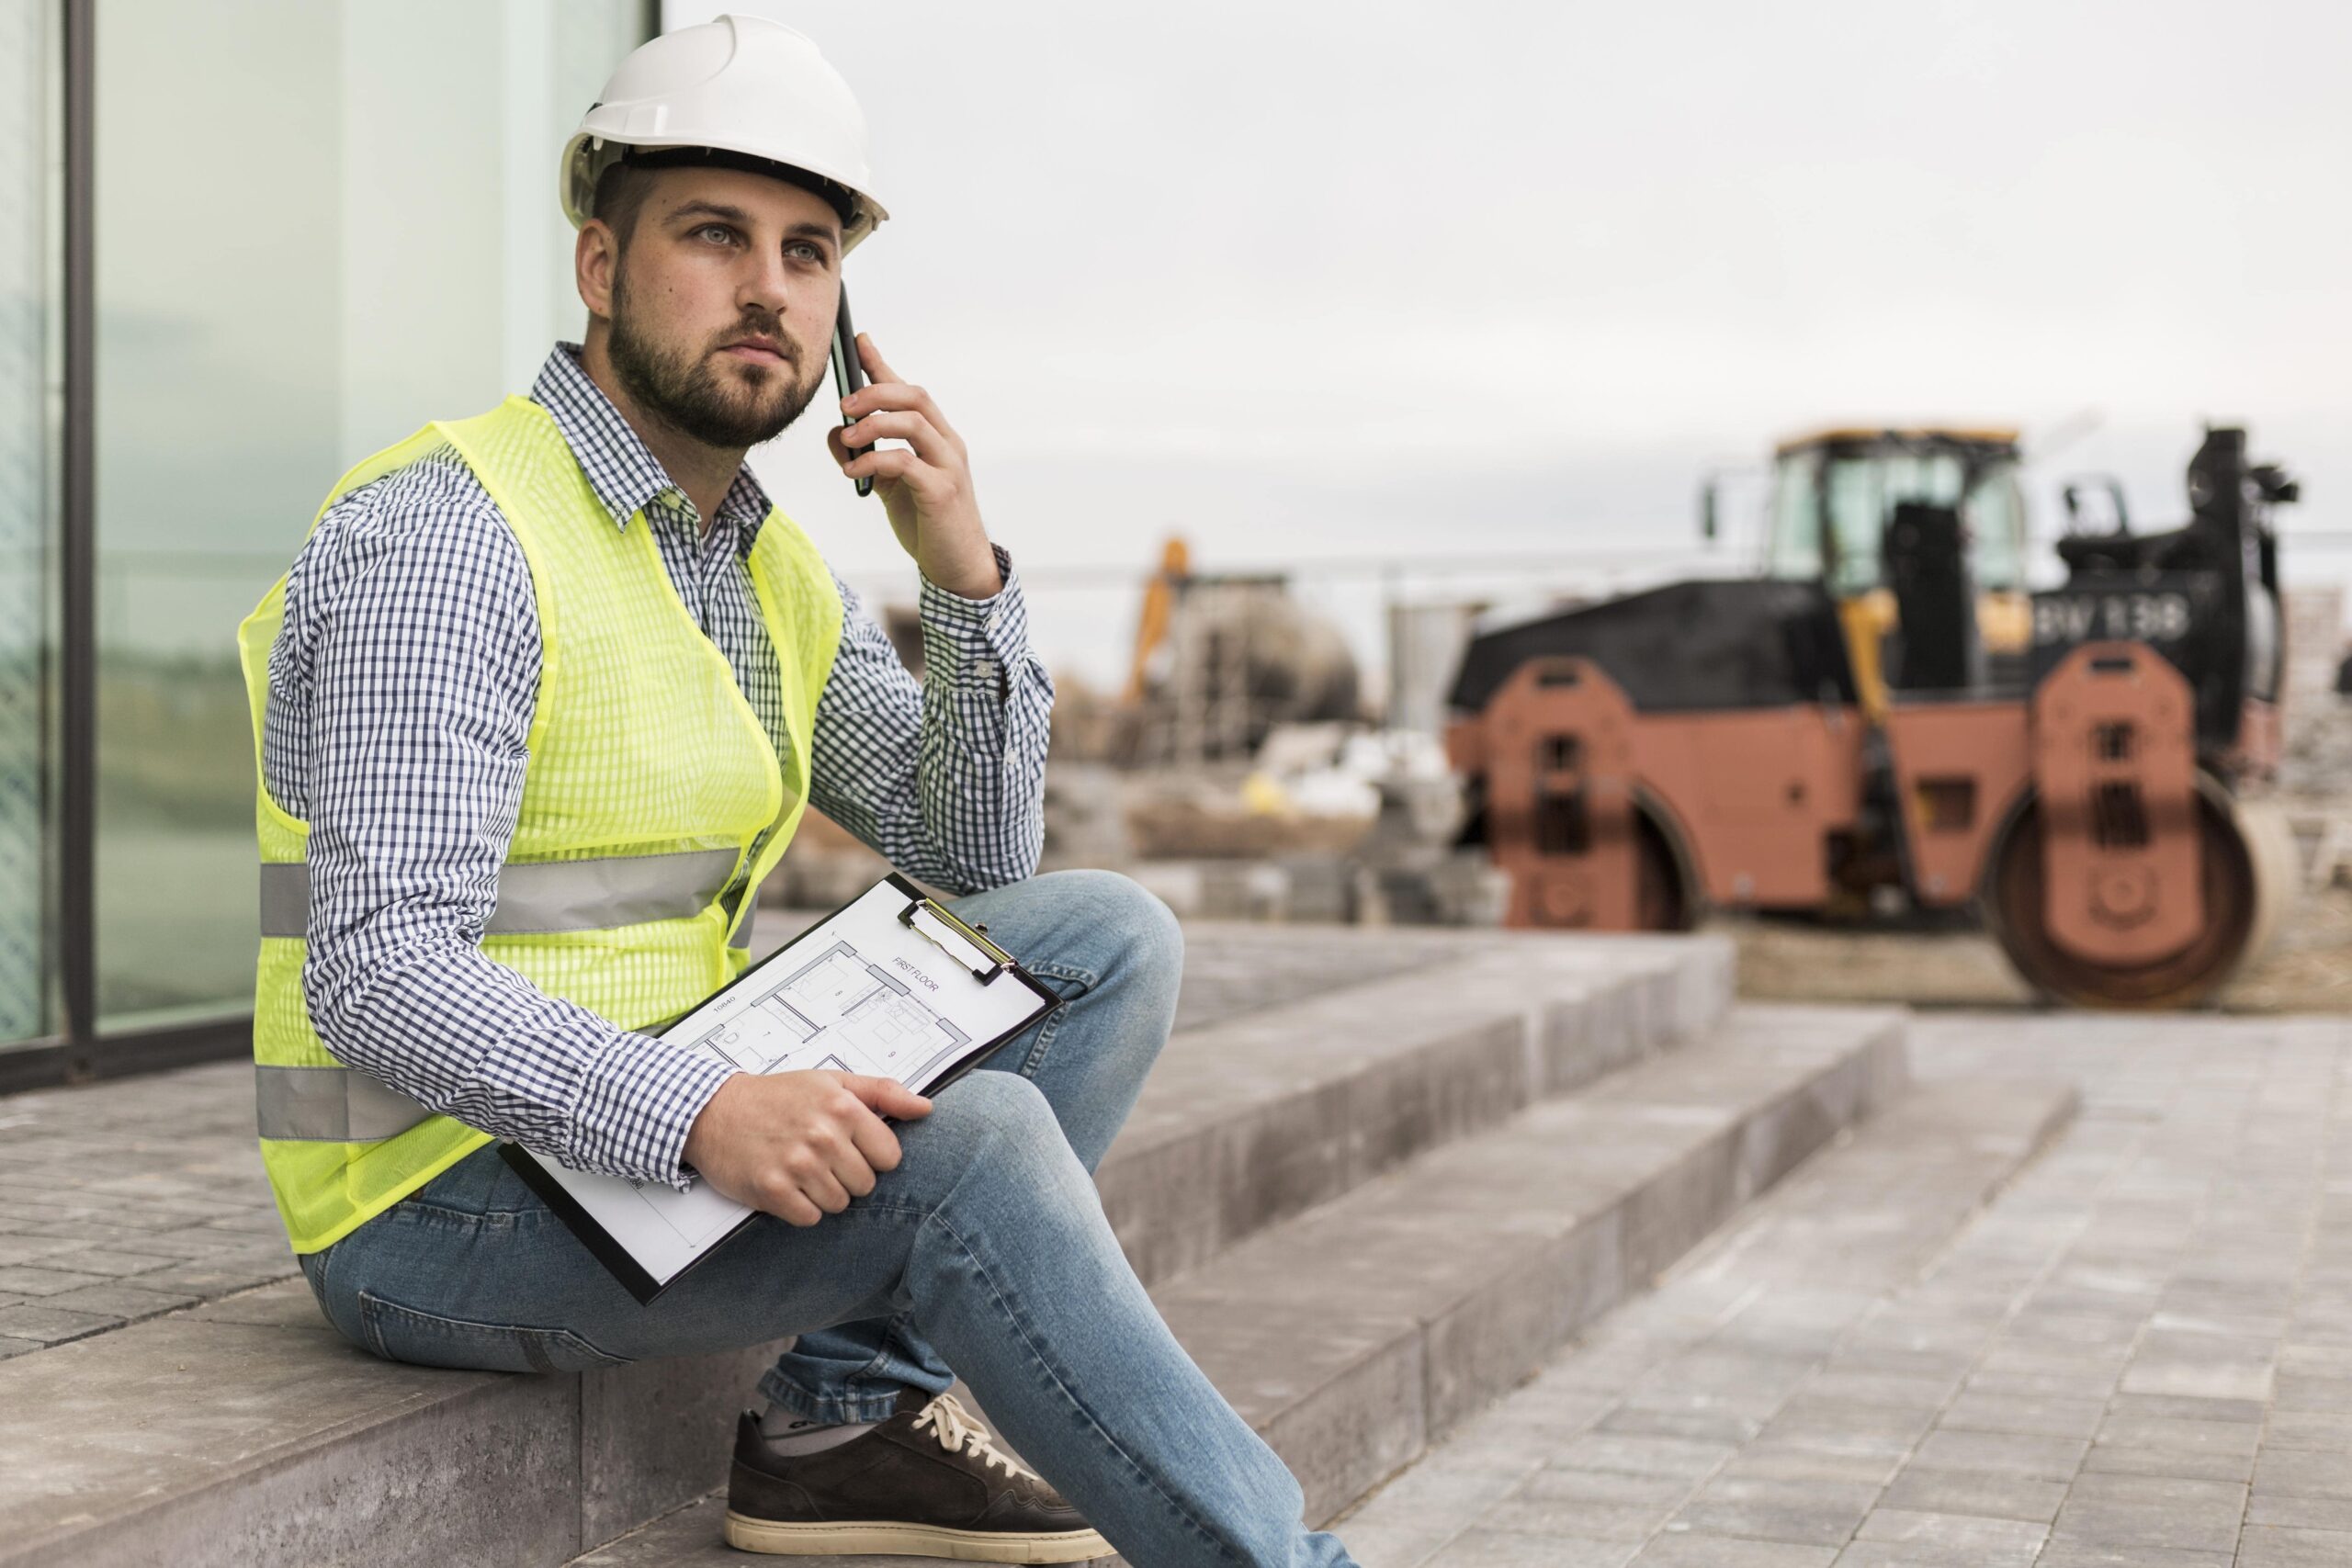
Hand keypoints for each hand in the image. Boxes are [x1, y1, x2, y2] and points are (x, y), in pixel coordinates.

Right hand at [681, 1070, 932, 1226]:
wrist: (713, 1111)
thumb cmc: (777, 1097)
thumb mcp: (832, 1082)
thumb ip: (883, 1093)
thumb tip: (926, 1108)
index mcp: (843, 1107)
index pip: (890, 1157)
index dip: (871, 1155)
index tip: (849, 1146)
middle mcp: (823, 1136)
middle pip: (866, 1185)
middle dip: (847, 1176)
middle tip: (818, 1156)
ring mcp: (797, 1165)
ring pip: (839, 1204)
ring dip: (822, 1193)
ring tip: (800, 1168)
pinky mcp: (772, 1190)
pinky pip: (809, 1218)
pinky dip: (800, 1207)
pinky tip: (786, 1185)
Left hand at [826, 335, 1001, 599]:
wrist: (958, 566)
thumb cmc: (927, 523)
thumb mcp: (889, 486)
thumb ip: (865, 457)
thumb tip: (835, 432)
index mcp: (937, 438)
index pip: (908, 391)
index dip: (882, 364)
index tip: (858, 340)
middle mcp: (947, 444)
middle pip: (913, 396)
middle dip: (874, 392)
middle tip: (843, 405)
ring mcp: (948, 465)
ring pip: (912, 422)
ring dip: (872, 425)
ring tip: (847, 439)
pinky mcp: (941, 491)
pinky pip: (905, 462)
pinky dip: (874, 460)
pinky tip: (854, 472)